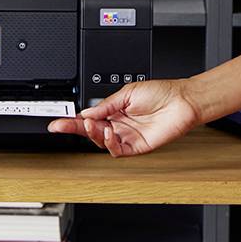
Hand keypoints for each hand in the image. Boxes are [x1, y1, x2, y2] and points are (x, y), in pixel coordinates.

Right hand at [46, 78, 201, 156]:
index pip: (89, 117)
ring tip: (93, 125)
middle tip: (62, 126)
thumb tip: (87, 112)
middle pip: (91, 130)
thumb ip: (106, 105)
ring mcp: (127, 136)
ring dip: (93, 134)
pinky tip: (108, 133)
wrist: (182, 101)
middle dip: (75, 128)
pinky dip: (109, 143)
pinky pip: (117, 150)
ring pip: (101, 141)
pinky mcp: (136, 146)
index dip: (73, 119)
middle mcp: (119, 124)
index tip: (58, 121)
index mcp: (115, 110)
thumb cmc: (162, 92)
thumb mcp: (128, 92)